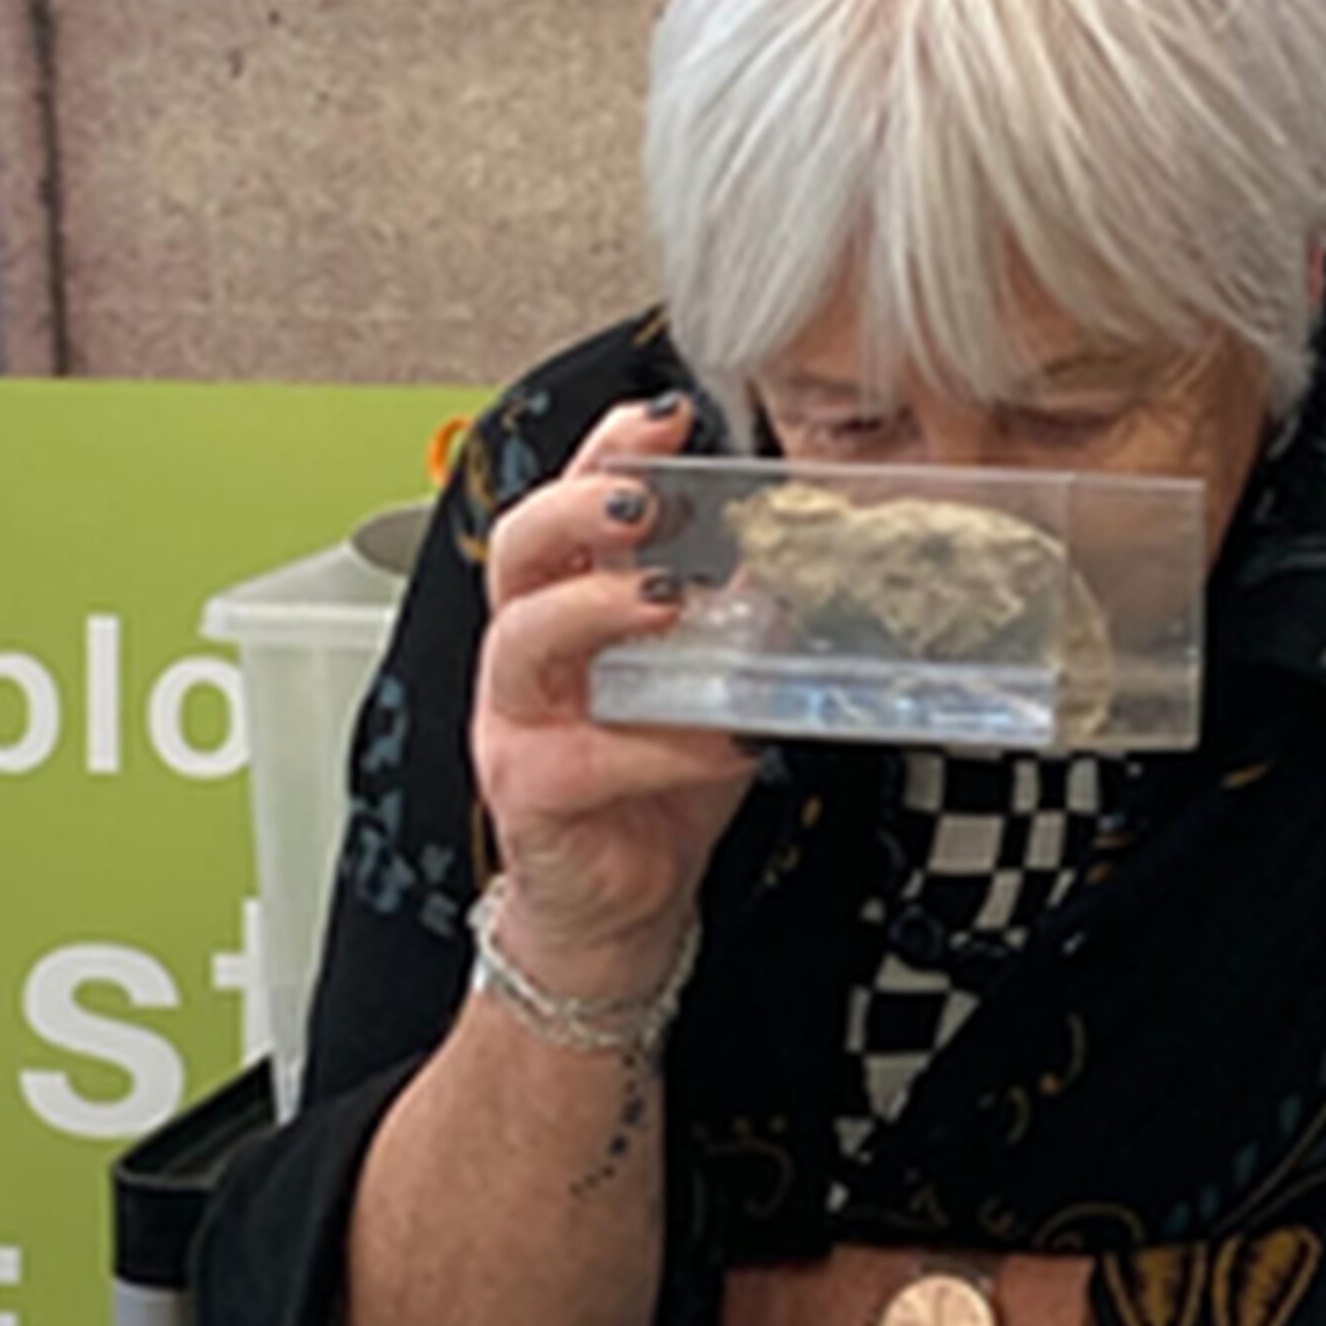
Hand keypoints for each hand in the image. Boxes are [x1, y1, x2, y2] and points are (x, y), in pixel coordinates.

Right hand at [473, 392, 756, 989]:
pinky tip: (720, 741)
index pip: (571, 505)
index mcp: (568, 608)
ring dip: (597, 608)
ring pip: (522, 638)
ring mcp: (517, 721)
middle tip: (648, 498)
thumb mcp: (711, 687)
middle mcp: (528, 655)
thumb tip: (808, 562)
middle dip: (580, 506)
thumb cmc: (655, 792)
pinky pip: (586, 754)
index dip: (609, 450)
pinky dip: (661, 745)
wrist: (623, 910)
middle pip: (518, 548)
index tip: (670, 415)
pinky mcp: (530, 791)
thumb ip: (740, 625)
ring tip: (666, 600)